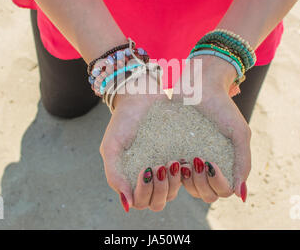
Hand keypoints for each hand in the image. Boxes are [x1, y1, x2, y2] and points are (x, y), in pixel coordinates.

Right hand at [99, 75, 181, 211]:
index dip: (144, 193)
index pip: (140, 202)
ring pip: (174, 193)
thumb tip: (128, 204)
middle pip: (158, 203)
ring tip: (172, 162)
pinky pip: (187, 176)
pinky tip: (185, 159)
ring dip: (174, 183)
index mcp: (130, 178)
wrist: (142, 95)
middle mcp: (148, 178)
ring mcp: (165, 169)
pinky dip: (187, 173)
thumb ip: (114, 174)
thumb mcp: (112, 146)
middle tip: (160, 166)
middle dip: (160, 189)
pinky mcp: (180, 157)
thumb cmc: (123, 120)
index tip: (145, 170)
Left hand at [174, 56, 250, 202]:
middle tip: (197, 160)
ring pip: (188, 190)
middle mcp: (206, 167)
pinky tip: (172, 159)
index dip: (218, 184)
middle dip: (202, 183)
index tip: (212, 164)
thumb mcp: (239, 134)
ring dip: (187, 181)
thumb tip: (241, 196)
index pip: (222, 192)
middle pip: (205, 195)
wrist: (200, 85)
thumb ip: (243, 162)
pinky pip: (171, 174)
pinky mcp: (170, 152)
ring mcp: (188, 161)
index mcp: (223, 164)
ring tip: (184, 162)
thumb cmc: (223, 108)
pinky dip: (172, 174)